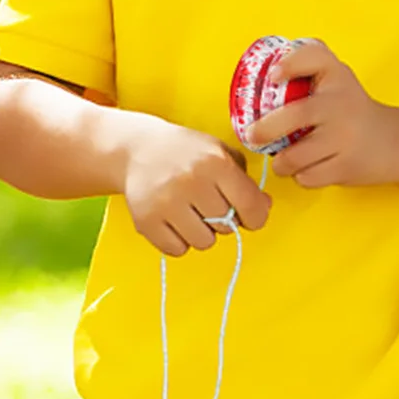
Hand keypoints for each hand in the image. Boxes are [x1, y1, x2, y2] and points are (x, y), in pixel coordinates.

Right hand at [123, 119, 271, 257]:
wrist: (135, 149)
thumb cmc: (185, 152)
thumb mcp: (218, 152)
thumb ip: (244, 179)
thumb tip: (263, 208)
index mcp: (214, 162)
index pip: (250, 205)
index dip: (255, 216)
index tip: (249, 216)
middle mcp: (190, 181)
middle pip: (226, 227)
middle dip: (222, 220)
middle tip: (208, 205)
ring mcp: (165, 202)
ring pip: (203, 242)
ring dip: (201, 232)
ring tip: (190, 214)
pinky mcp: (145, 220)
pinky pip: (176, 250)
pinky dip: (178, 240)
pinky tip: (173, 221)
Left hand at [248, 40, 398, 187]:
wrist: (395, 141)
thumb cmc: (349, 109)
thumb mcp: (335, 79)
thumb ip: (305, 67)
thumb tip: (258, 76)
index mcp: (336, 76)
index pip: (315, 58)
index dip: (290, 64)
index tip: (272, 77)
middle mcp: (342, 104)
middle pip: (296, 115)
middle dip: (266, 129)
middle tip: (252, 136)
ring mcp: (346, 137)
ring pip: (295, 156)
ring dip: (281, 162)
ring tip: (283, 159)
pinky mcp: (347, 166)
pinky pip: (307, 176)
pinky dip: (300, 176)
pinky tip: (308, 168)